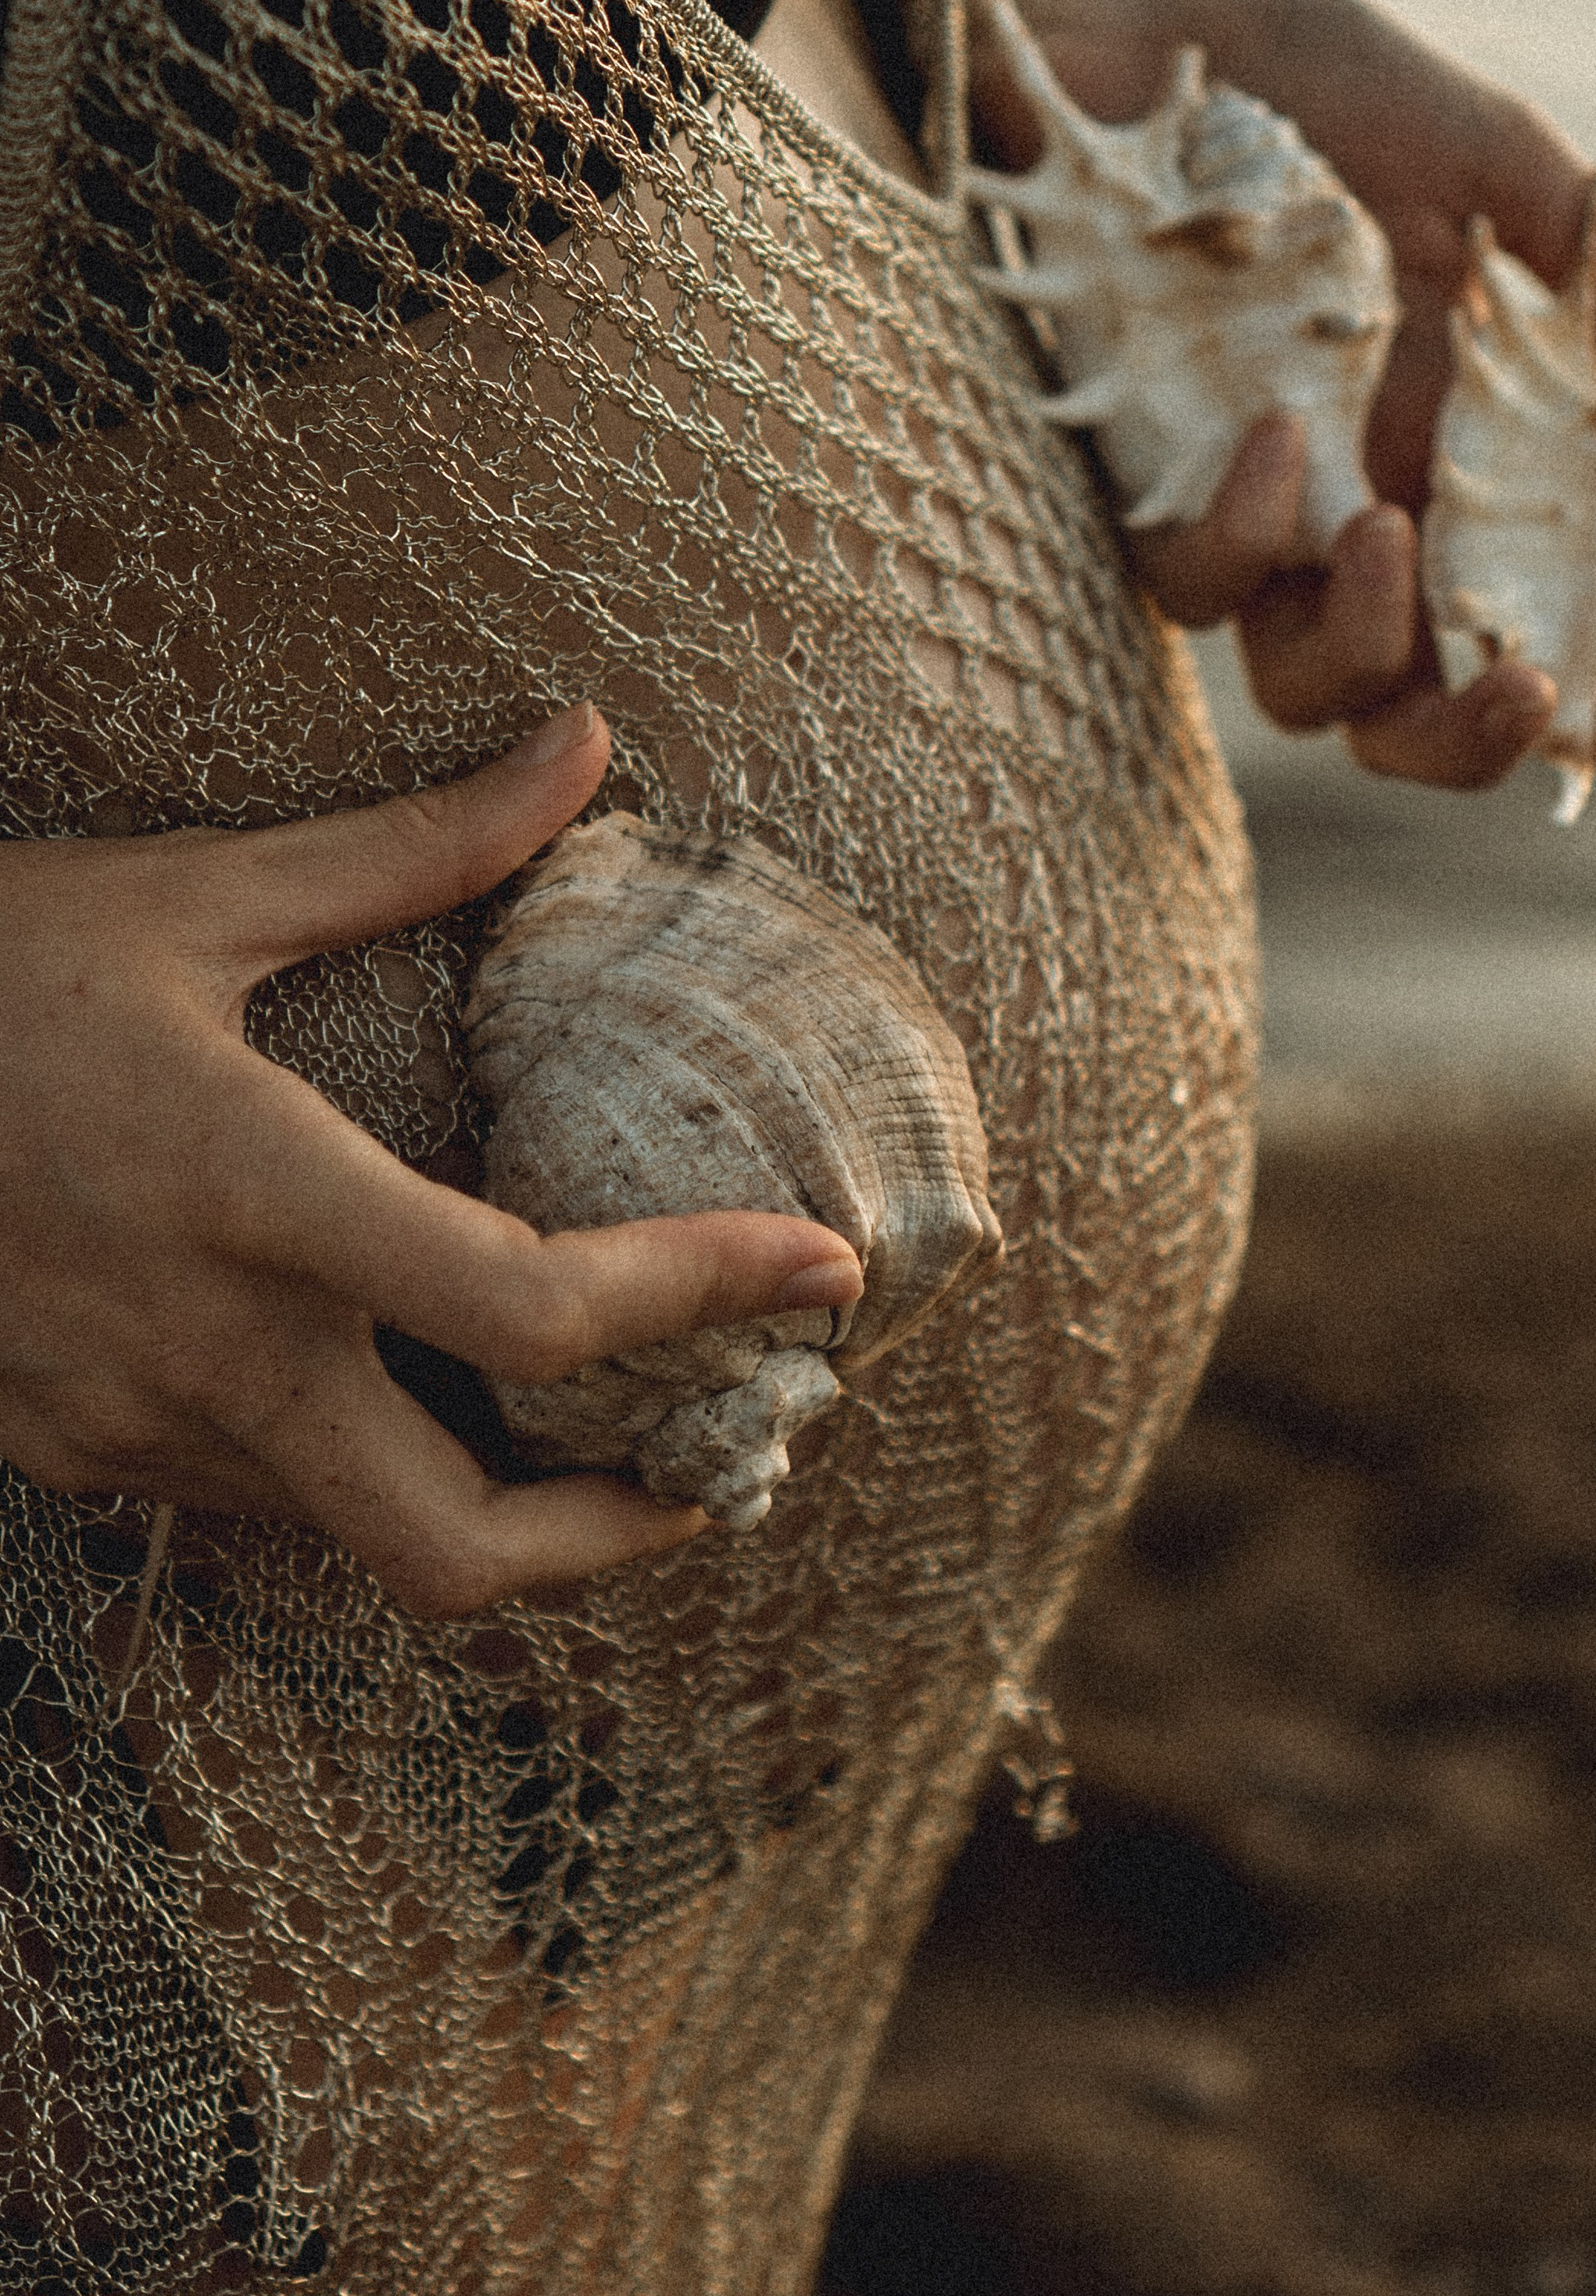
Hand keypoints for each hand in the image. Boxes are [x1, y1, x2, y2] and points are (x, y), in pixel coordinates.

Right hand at [0, 705, 863, 1616]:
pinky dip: (368, 1468)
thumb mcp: (194, 894)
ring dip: (500, 1502)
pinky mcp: (73, 1455)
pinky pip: (264, 1503)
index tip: (821, 1269)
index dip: (702, 1297)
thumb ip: (414, 846)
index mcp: (251, 1194)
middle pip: (461, 1553)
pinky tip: (407, 1381)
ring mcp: (127, 1429)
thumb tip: (584, 743)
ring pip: (362, 1541)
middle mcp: (202, 1351)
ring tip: (603, 1420)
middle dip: (621, 1540)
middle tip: (724, 1461)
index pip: (529, 1306)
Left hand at [967, 0, 1595, 788]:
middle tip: (1528, 685)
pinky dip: (1244, 530)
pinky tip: (1280, 437)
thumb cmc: (1318, 92)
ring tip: (1385, 533)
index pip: (1529, 630)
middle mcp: (1357, 519)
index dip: (1587, 704)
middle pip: (1408, 712)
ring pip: (1301, 684)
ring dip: (1364, 643)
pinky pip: (1194, 579)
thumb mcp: (1496, 162)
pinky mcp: (1143, 492)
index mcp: (1462, 467)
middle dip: (1470, 739)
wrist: (1127, 41)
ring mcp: (1250, 519)